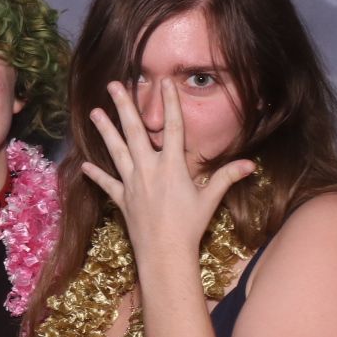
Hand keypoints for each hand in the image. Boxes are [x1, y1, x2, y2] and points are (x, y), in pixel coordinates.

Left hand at [80, 80, 254, 266]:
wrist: (165, 252)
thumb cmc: (190, 226)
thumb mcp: (210, 199)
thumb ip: (227, 177)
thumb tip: (251, 164)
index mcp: (172, 166)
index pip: (172, 128)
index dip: (169, 104)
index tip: (164, 83)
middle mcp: (149, 169)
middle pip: (135, 131)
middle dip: (124, 106)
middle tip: (113, 86)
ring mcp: (132, 183)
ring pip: (116, 151)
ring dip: (105, 131)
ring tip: (93, 112)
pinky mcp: (122, 199)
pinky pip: (107, 183)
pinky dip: (96, 174)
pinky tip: (85, 165)